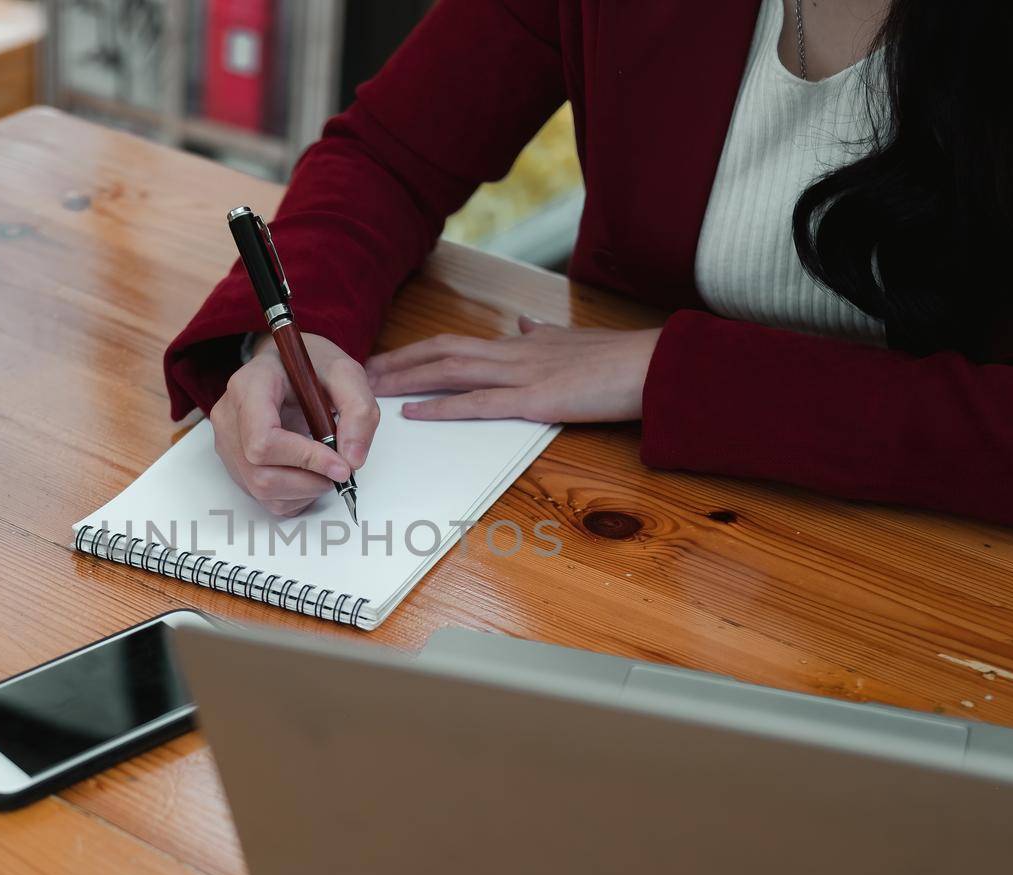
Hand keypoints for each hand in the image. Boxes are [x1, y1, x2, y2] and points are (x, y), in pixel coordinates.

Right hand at [210, 332, 380, 516]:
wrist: (288, 366)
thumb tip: (352, 459)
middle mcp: (229, 418)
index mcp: (249, 387)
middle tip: (341, 468)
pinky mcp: (236, 465)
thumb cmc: (312, 366)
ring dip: (306, 490)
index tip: (341, 464)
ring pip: (262, 491)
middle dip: (310, 481)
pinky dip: (297, 496)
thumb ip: (358, 410)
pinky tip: (310, 473)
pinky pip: (265, 498)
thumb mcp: (346, 373)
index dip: (304, 459)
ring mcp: (228, 444)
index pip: (263, 440)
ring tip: (326, 467)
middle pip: (261, 474)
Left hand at [364, 316, 660, 422]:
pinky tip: (415, 414)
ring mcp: (523, 374)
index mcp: (521, 342)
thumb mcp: (572, 341)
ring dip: (406, 380)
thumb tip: (523, 323)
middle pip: (440, 351)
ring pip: (450, 371)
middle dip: (396, 363)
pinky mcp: (536, 399)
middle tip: (357, 374)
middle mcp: (514, 352)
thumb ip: (542, 334)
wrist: (655, 365)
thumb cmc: (620, 360)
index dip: (416, 351)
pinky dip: (442, 407)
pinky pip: (478, 403)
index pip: (455, 343)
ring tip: (370, 390)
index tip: (385, 361)